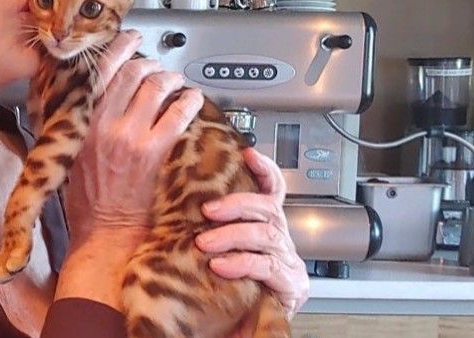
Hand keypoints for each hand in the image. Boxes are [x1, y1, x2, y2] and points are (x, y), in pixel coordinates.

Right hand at [62, 30, 205, 242]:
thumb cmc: (86, 198)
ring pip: (155, 87)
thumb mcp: (67, 152)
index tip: (129, 39)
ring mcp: (128, 135)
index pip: (100, 69)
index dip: (118, 47)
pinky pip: (177, 113)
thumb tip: (90, 93)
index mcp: (78, 120)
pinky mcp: (152, 151)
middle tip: (157, 64)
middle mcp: (101, 122)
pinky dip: (189, 101)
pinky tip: (193, 100)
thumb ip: (77, 121)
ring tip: (176, 81)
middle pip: (131, 71)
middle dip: (149, 62)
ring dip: (170, 78)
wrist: (104, 230)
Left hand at [194, 148, 309, 318]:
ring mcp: (289, 263)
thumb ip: (210, 228)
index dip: (264, 170)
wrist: (236, 331)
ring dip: (232, 235)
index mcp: (266, 229)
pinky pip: (267, 265)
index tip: (247, 152)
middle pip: (268, 209)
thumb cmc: (225, 291)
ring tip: (205, 244)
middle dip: (237, 204)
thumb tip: (182, 199)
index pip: (273, 192)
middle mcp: (281, 242)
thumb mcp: (216, 251)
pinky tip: (221, 266)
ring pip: (265, 234)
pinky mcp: (291, 286)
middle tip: (208, 211)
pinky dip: (241, 262)